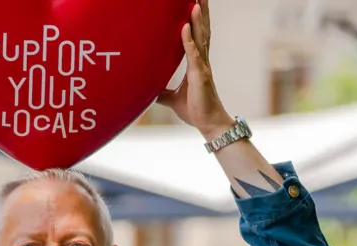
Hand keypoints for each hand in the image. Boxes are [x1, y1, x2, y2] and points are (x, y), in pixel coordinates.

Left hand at [155, 0, 235, 138]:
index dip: (196, 19)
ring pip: (200, 37)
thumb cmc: (195, 110)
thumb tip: (148, 91)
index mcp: (196, 63)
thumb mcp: (172, 99)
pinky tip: (185, 27)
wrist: (207, 123)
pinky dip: (188, 40)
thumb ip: (162, 92)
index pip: (197, 35)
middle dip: (201, 12)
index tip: (194, 3)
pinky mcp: (200, 75)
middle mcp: (201, 60)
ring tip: (195, 2)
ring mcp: (202, 66)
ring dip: (197, 19)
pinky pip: (193, 54)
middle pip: (202, 30)